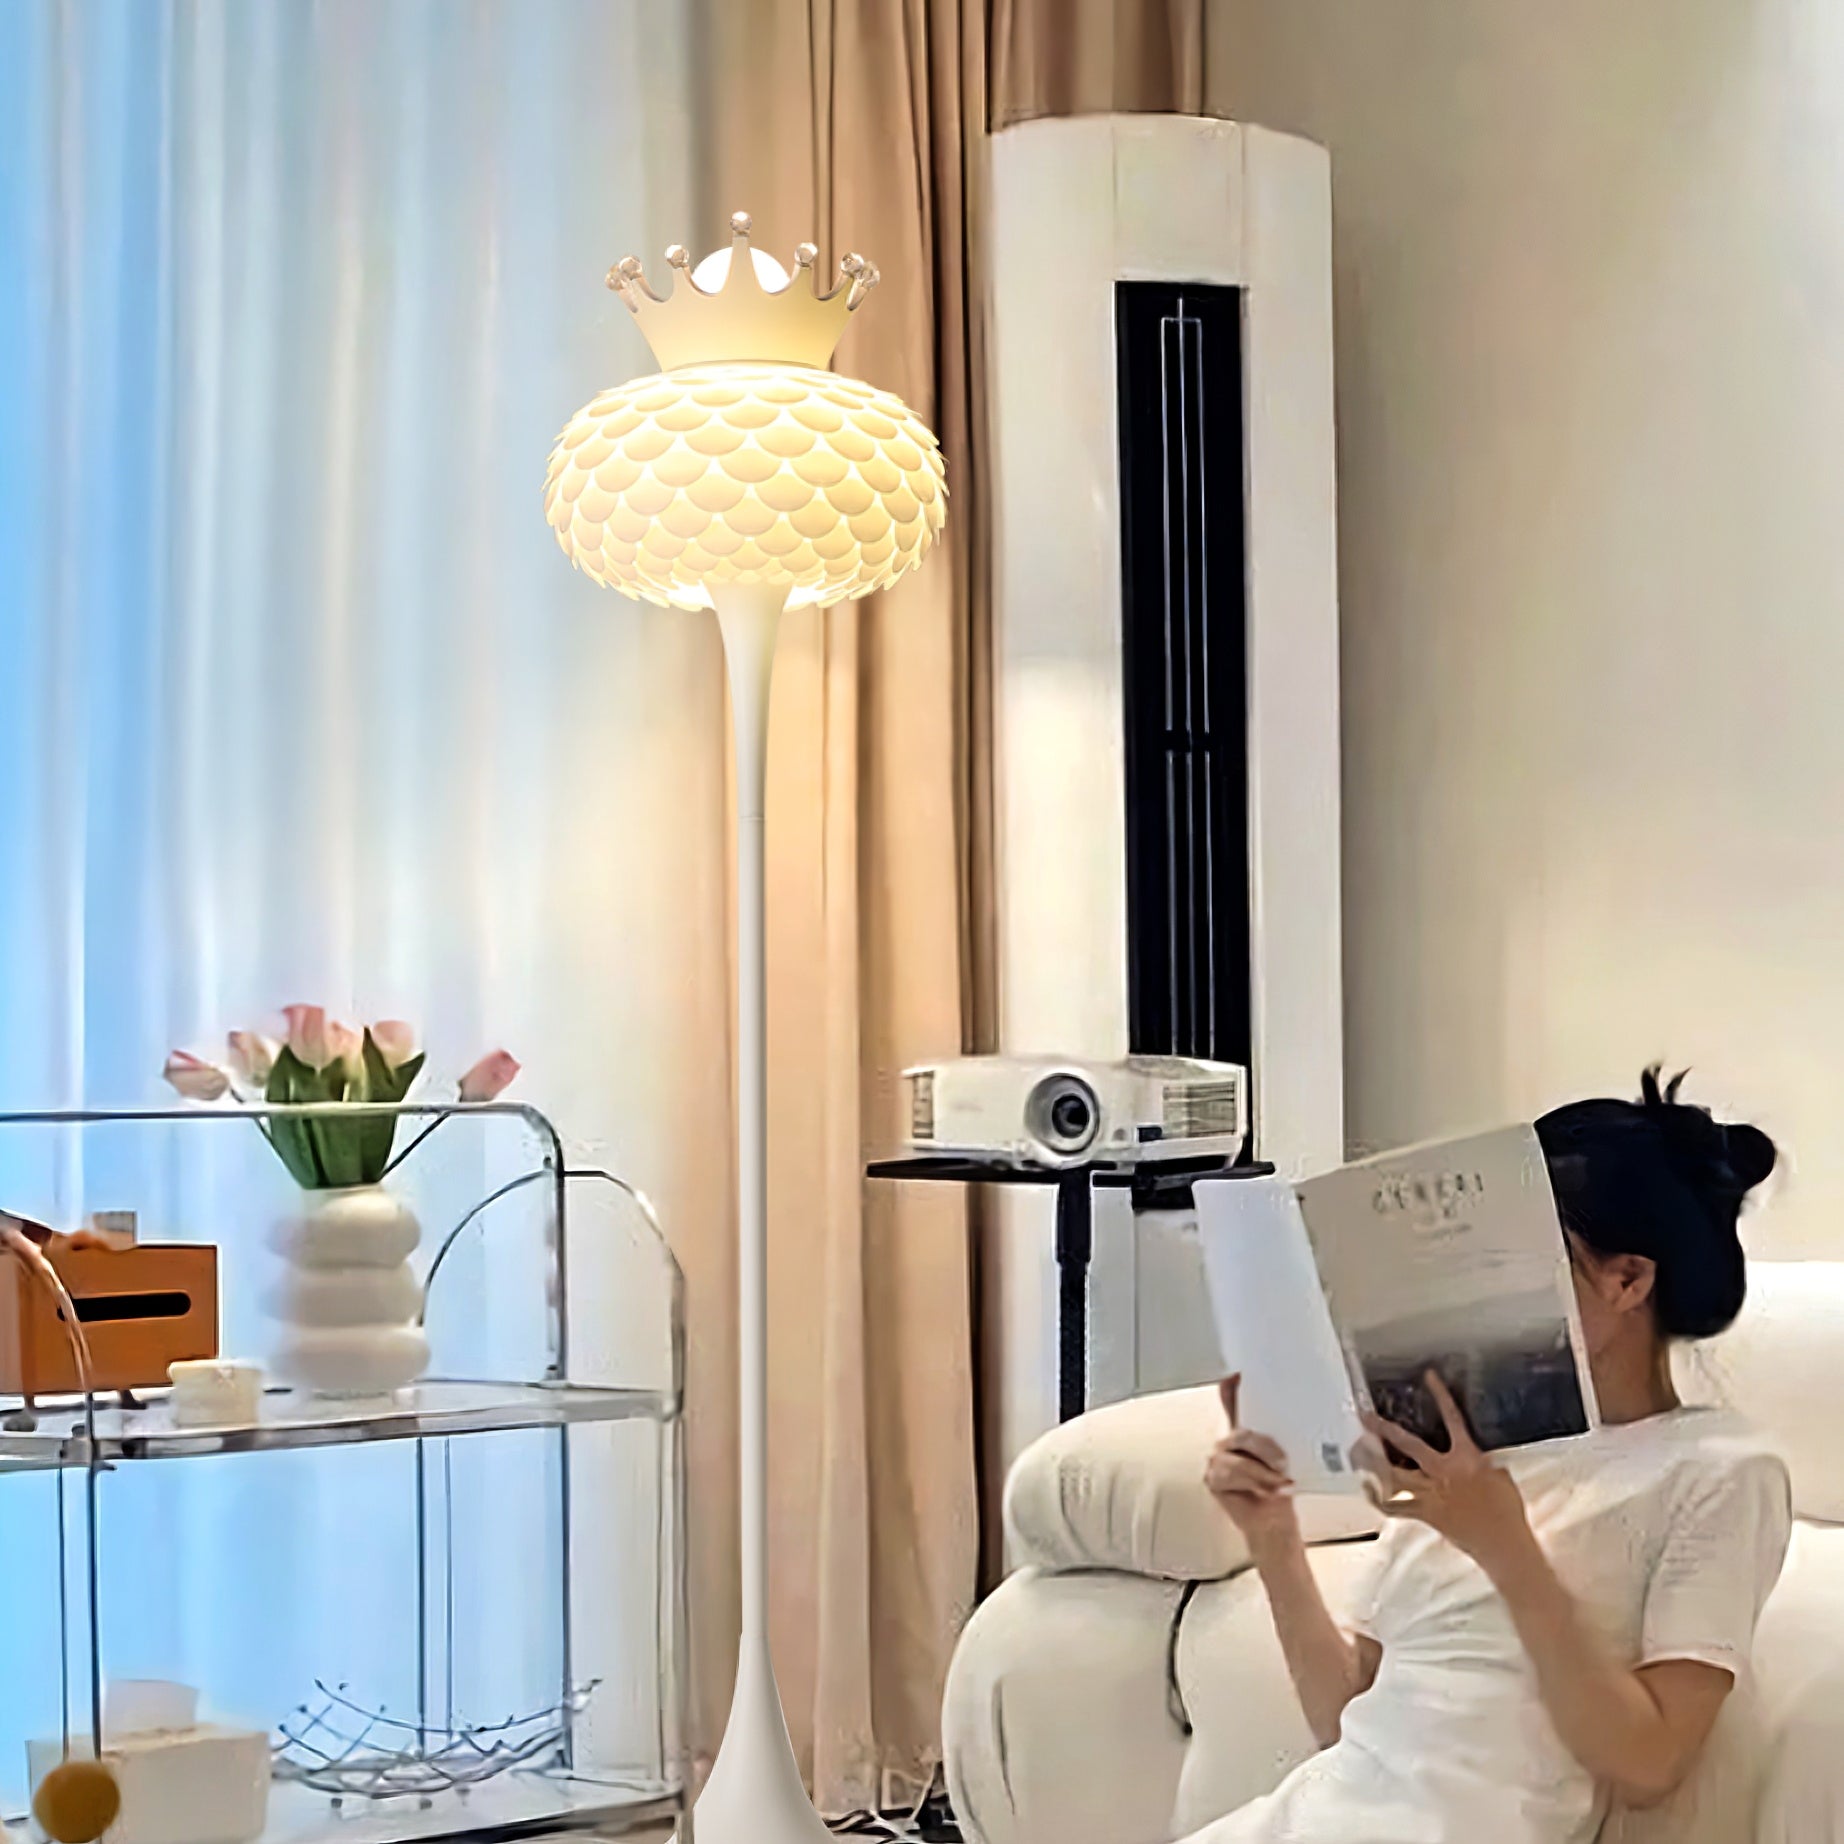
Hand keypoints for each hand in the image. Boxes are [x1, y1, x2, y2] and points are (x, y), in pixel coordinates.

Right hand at [1206, 1375, 1302, 1560]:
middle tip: (1284, 1463)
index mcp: (1248, 1429)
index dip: (1232, 1385)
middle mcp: (1230, 1439)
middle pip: (1242, 1431)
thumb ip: (1292, 1437)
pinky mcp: (1214, 1477)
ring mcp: (1218, 1458)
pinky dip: (1254, 1481)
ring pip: (1237, 1455)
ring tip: (1281, 1484)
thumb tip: (1320, 1414)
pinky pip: (1231, 1472)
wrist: (1275, 1523)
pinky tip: (1269, 1492)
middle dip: (1266, 1447)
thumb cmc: (1283, 1488)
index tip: (1239, 1373)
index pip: (1233, 1399)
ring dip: (1262, 1471)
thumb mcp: (1292, 1458)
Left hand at [1362, 1371, 1536, 1578]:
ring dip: (1373, 1462)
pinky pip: (1395, 1506)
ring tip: (1356, 1450)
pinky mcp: (1425, 1513)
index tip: (1429, 1377)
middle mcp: (1443, 1472)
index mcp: (1466, 1458)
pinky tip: (1367, 1488)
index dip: (1441, 1396)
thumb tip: (1468, 1451)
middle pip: (1408, 1445)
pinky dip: (1378, 1498)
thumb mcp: (1498, 1474)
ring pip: (1394, 1474)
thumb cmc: (1506, 1510)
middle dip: (1384, 1430)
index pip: (1453, 1419)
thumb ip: (1477, 1459)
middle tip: (1365, 1417)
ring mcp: (1431, 1493)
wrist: (1503, 1543)